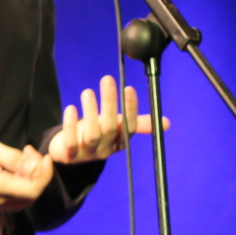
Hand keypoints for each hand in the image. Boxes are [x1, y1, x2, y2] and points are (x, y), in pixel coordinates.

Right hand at [0, 134, 52, 214]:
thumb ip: (16, 160)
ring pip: (22, 201)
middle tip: (32, 154)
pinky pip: (11, 201)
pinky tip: (15, 171)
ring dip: (30, 182)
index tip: (45, 157)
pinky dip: (19, 187)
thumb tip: (36, 167)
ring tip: (24, 160)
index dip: (45, 175)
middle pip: (30, 197)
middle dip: (38, 176)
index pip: (33, 190)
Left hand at [46, 75, 163, 164]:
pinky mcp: (69, 155)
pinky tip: (70, 109)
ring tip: (88, 92)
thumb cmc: (96, 133)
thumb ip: (137, 123)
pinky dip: (70, 126)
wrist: (68, 153)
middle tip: (107, 79)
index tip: (128, 88)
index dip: (130, 108)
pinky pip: (71, 142)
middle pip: (110, 127)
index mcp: (120, 142)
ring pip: (92, 134)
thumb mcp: (116, 128)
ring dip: (91, 112)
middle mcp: (106, 149)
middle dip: (110, 103)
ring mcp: (87, 154)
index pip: (130, 126)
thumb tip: (167, 123)